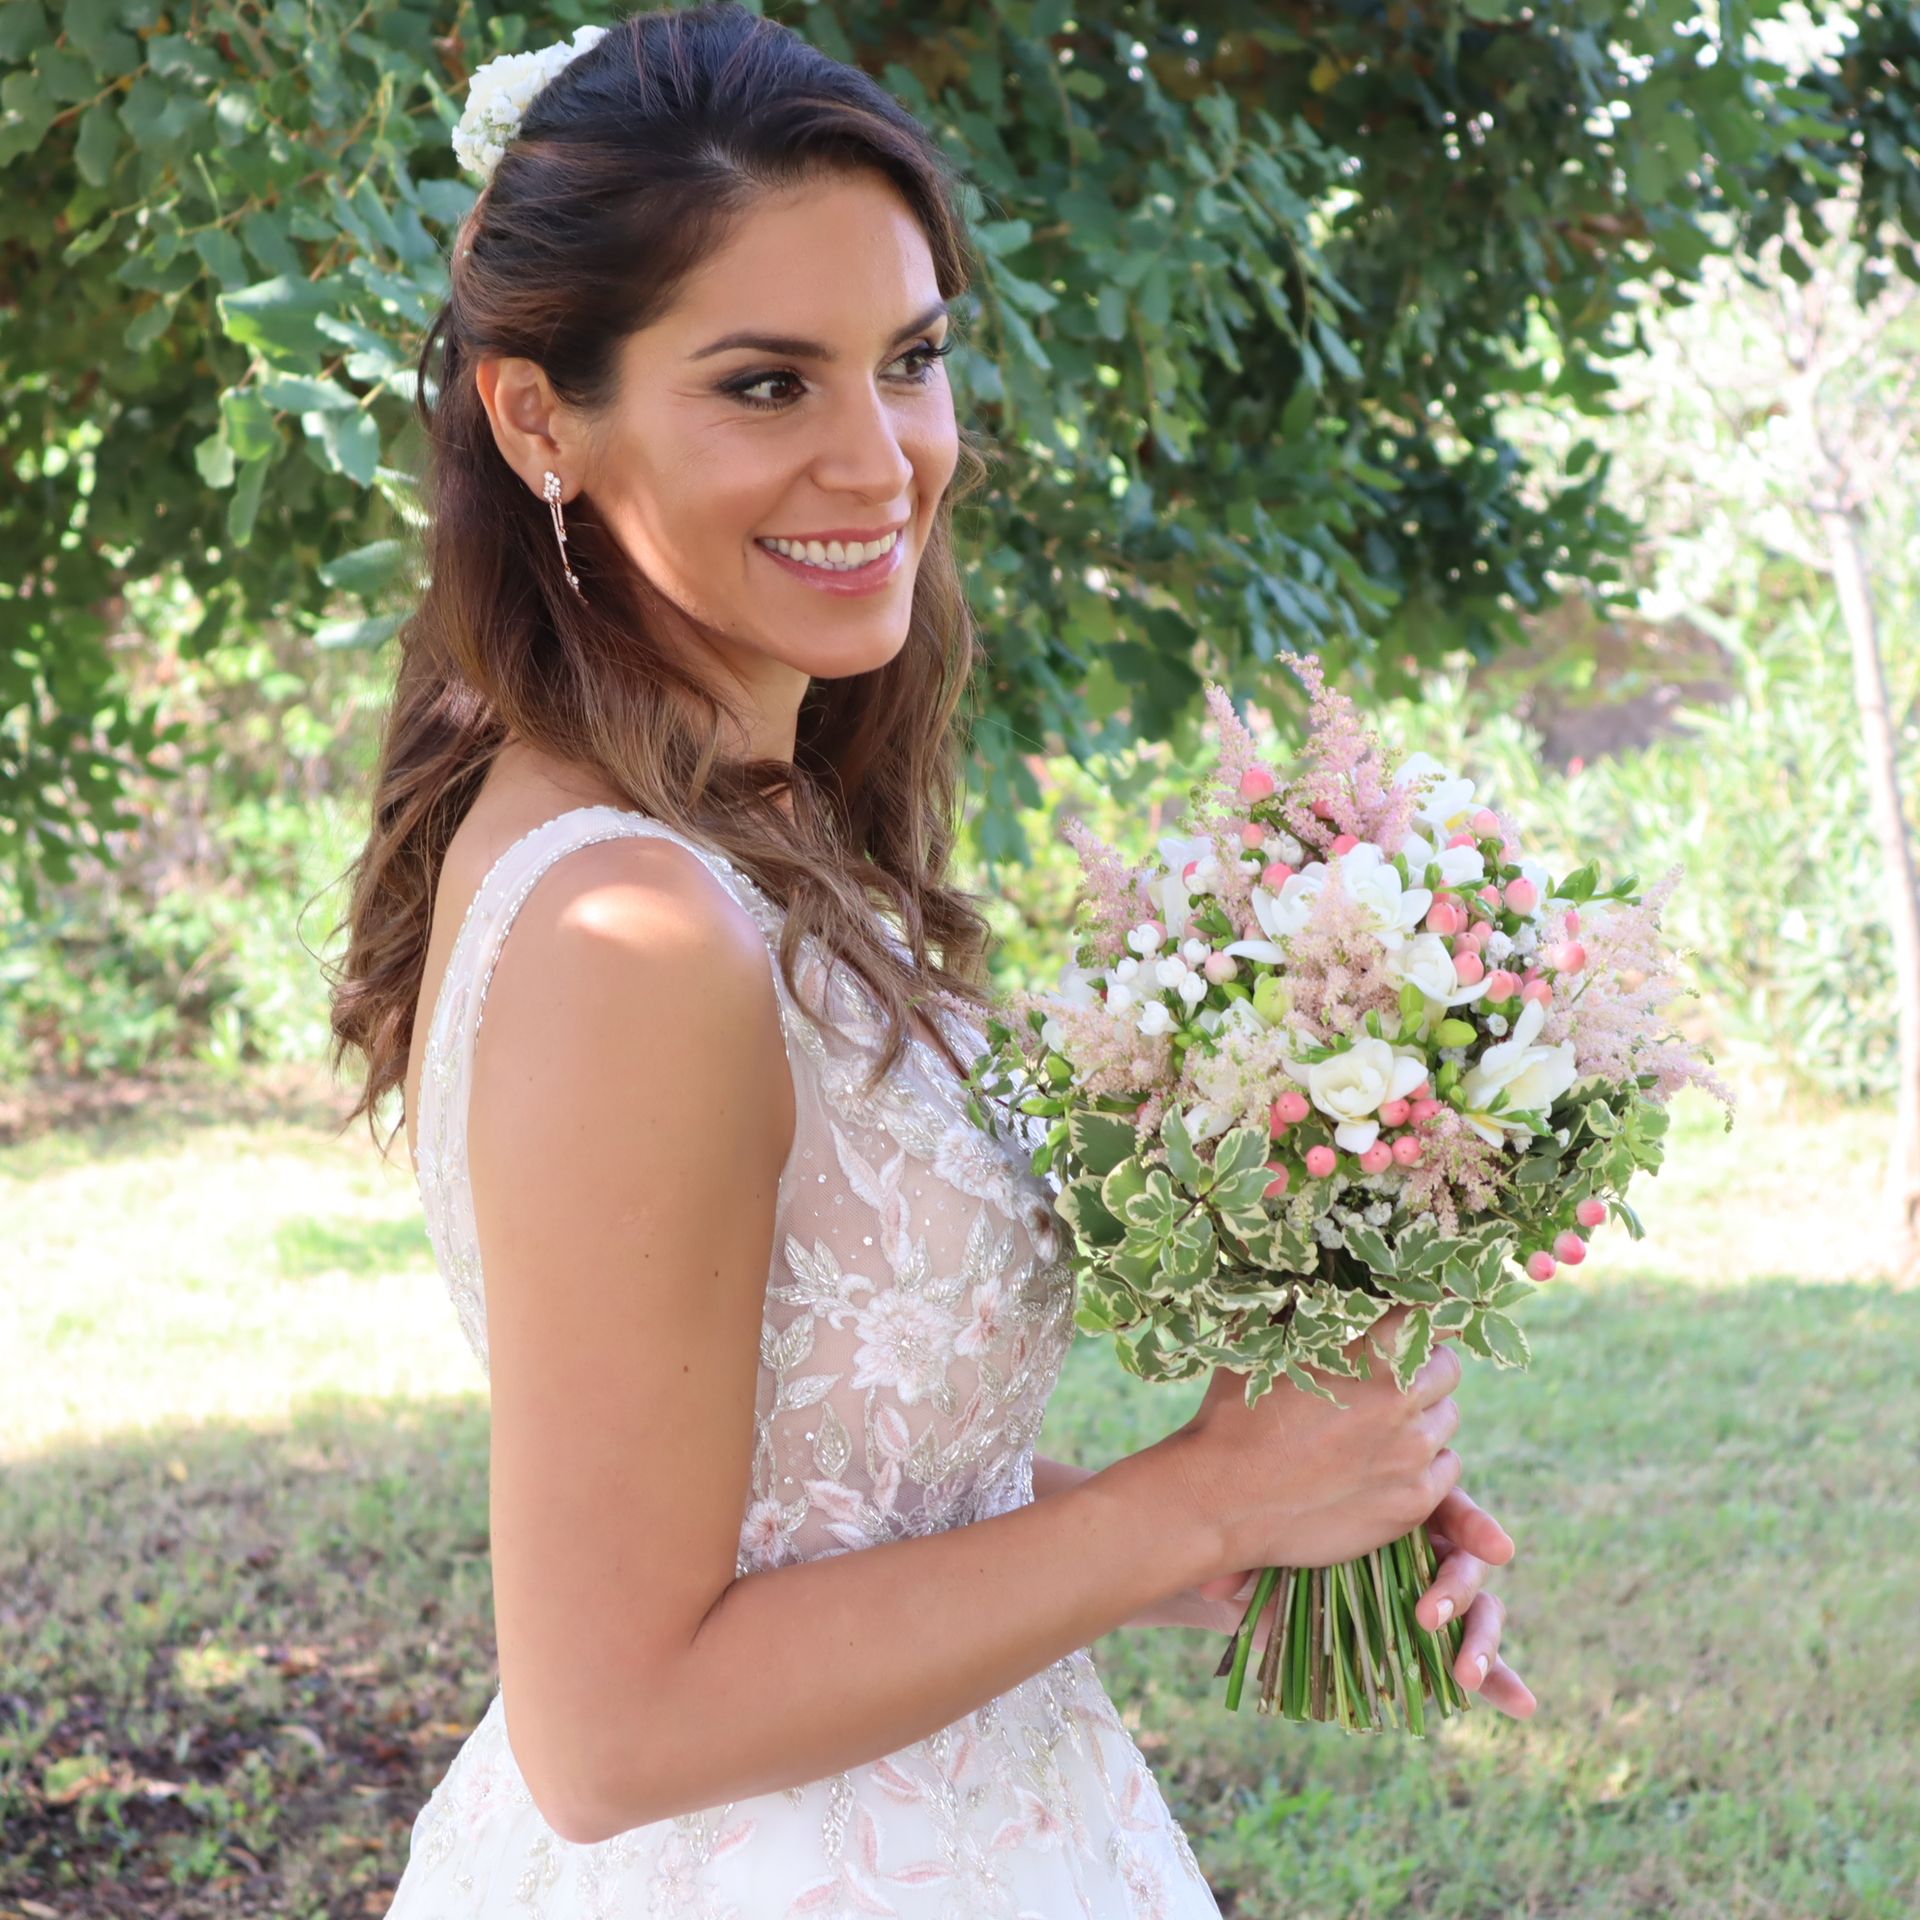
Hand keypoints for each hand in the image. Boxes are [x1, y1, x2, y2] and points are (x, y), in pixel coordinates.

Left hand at [1125, 1484, 1536, 1720]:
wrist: (1246, 1571)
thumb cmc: (1253, 1535)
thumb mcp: (1251, 1536)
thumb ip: (1246, 1548)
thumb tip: (1220, 1583)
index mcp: (1391, 1494)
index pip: (1446, 1496)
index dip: (1472, 1522)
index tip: (1494, 1546)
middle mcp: (1416, 1540)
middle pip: (1463, 1555)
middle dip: (1459, 1586)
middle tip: (1429, 1615)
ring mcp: (1423, 1587)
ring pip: (1476, 1606)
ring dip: (1481, 1639)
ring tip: (1466, 1675)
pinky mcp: (1424, 1638)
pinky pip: (1470, 1653)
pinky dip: (1501, 1678)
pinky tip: (1522, 1704)